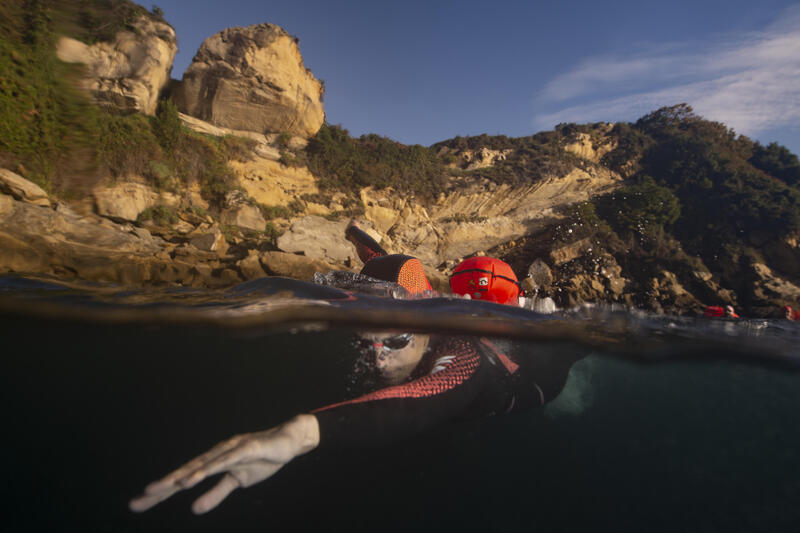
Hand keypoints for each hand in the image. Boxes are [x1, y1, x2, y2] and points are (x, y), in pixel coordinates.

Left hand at [129, 414, 319, 513]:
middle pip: (184, 472)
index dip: (160, 491)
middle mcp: (214, 454)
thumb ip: (215, 494)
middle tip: (137, 501)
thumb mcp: (237, 481)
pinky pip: (222, 461)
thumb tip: (194, 509)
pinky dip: (206, 469)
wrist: (289, 440)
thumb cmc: (261, 458)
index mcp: (211, 462)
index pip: (182, 479)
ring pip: (200, 465)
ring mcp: (228, 450)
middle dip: (161, 487)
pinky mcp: (244, 449)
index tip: (139, 503)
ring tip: (161, 489)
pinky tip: (193, 478)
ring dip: (180, 477)